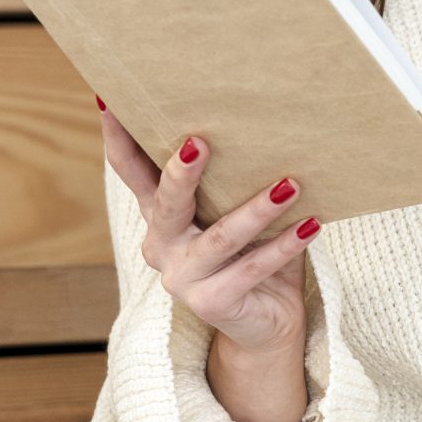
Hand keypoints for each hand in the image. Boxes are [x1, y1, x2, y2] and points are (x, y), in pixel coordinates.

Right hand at [101, 104, 316, 355]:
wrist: (266, 323)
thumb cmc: (253, 253)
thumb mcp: (235, 210)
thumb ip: (233, 178)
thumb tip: (260, 118)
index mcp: (161, 217)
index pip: (132, 172)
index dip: (119, 137)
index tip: (110, 97)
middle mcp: (162, 245)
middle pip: (166, 203)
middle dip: (181, 173)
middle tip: (198, 142)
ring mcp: (182, 278)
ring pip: (220, 238)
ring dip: (257, 210)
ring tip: (290, 185)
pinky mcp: (211, 303)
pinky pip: (253, 269)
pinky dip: (284, 246)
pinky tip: (311, 225)